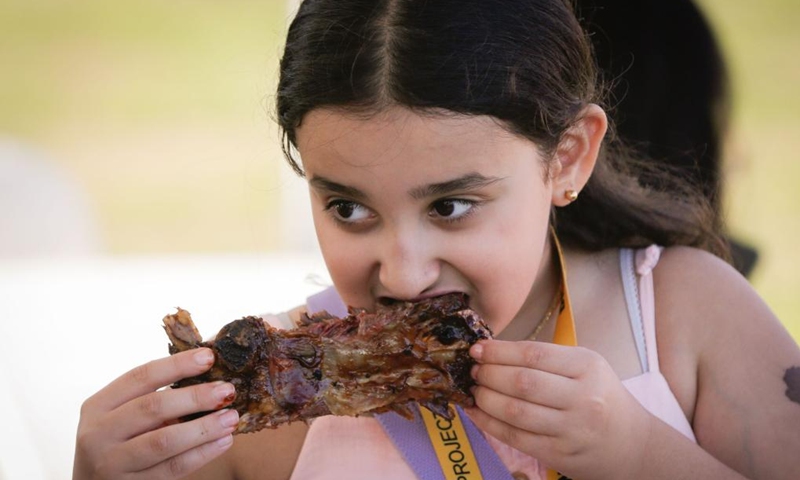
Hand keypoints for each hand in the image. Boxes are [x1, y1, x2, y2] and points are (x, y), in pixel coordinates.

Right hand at [73, 348, 237, 479]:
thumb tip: (209, 375)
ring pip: (163, 441)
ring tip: (231, 418)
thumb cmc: (118, 443)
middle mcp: (98, 433)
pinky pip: (172, 468)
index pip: (140, 377)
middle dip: (195, 397)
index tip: (209, 357)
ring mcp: (112, 463)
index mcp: (98, 405)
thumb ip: (154, 398)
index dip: (177, 365)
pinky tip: (223, 441)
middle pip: (152, 407)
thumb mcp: (122, 416)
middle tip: (227, 390)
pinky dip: (202, 453)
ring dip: (203, 428)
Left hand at [466, 340, 651, 479]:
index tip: (478, 349)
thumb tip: (492, 352)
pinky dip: (489, 423)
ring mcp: (572, 429)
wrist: (633, 445)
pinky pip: (515, 437)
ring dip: (485, 398)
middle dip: (489, 374)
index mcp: (588, 366)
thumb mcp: (586, 367)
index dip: (499, 351)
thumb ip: (546, 359)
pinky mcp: (560, 454)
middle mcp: (583, 397)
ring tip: (474, 389)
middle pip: (522, 382)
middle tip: (473, 370)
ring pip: (515, 411)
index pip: (534, 354)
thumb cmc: (601, 398)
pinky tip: (476, 412)